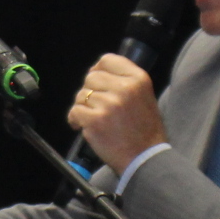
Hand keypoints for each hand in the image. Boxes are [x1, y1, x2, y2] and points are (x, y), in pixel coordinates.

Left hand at [66, 54, 167, 174]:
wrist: (145, 158)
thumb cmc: (144, 130)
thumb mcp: (144, 96)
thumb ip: (124, 82)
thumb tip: (97, 72)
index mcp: (138, 78)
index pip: (107, 60)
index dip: (97, 71)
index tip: (97, 84)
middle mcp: (124, 88)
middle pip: (91, 77)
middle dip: (89, 91)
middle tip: (96, 106)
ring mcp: (109, 104)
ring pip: (81, 95)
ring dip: (82, 107)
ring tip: (93, 119)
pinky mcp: (96, 120)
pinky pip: (74, 111)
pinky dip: (75, 120)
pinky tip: (84, 126)